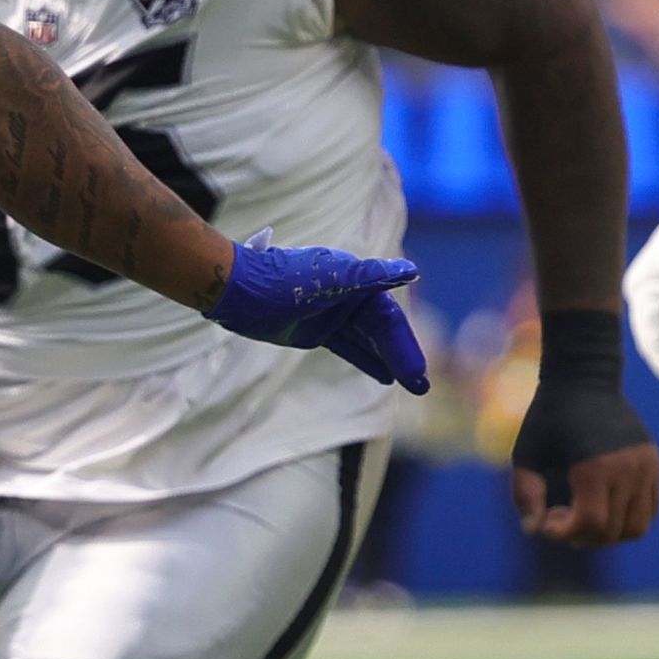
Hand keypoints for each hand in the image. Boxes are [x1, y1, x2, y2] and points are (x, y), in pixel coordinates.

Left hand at [205, 237, 427, 391]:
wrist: (237, 291)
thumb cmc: (282, 281)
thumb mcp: (329, 281)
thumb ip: (371, 277)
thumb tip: (412, 272)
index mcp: (356, 280)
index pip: (388, 318)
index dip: (405, 345)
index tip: (418, 374)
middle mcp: (349, 295)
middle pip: (382, 331)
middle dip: (401, 357)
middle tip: (421, 387)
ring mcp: (332, 314)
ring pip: (367, 340)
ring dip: (388, 360)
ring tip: (411, 384)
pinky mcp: (316, 330)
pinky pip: (349, 347)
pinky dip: (366, 360)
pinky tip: (384, 376)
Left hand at [510, 306, 658, 546]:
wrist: (585, 380)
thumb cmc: (549, 416)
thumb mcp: (526, 453)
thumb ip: (525, 493)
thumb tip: (534, 530)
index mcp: (595, 467)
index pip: (591, 523)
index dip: (565, 533)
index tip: (548, 522)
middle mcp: (628, 469)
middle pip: (613, 530)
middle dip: (583, 536)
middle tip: (561, 519)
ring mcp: (646, 467)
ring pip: (637, 526)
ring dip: (608, 534)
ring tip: (583, 520)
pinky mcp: (653, 464)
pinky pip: (650, 509)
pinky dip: (628, 520)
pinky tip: (603, 509)